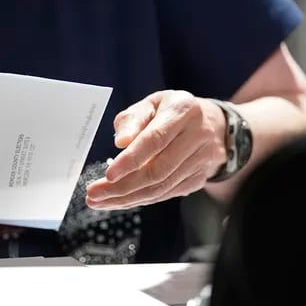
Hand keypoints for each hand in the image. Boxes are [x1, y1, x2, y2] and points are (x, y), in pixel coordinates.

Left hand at [86, 90, 226, 209]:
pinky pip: (165, 194)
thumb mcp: (150, 104)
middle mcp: (197, 136)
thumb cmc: (170, 112)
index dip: (131, 160)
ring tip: (99, 201)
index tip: (108, 175)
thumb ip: (132, 120)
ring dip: (127, 198)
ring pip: (161, 188)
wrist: (211, 124)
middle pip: (157, 170)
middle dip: (122, 187)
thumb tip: (121, 142)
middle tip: (94, 194)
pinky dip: (139, 200)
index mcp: (183, 111)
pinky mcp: (198, 179)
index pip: (155, 140)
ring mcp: (201, 160)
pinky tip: (118, 201)